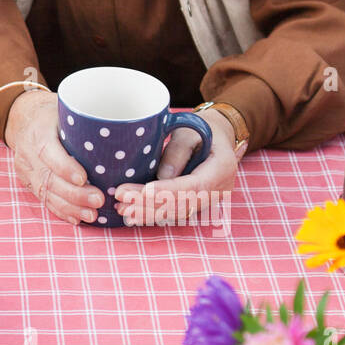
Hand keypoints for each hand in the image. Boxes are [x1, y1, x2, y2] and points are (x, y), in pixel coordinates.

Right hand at [4, 88, 106, 225]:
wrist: (24, 118)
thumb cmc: (53, 112)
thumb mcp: (64, 107)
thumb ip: (86, 121)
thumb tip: (128, 129)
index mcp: (38, 130)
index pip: (47, 151)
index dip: (64, 167)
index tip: (84, 178)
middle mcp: (28, 152)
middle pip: (48, 178)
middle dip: (74, 194)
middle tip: (98, 200)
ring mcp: (26, 170)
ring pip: (45, 193)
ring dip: (70, 207)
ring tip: (92, 214)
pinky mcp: (28, 182)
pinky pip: (43, 200)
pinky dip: (61, 211)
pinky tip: (76, 218)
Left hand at [110, 108, 242, 227]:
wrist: (218, 135)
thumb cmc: (202, 128)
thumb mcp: (189, 130)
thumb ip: (177, 151)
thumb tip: (161, 177)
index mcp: (222, 168)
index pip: (195, 185)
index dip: (168, 191)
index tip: (144, 191)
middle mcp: (219, 189)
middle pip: (183, 202)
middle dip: (151, 204)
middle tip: (122, 199)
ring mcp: (210, 199)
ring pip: (178, 212)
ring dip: (149, 213)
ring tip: (123, 209)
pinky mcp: (198, 203)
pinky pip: (176, 212)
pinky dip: (155, 214)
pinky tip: (134, 216)